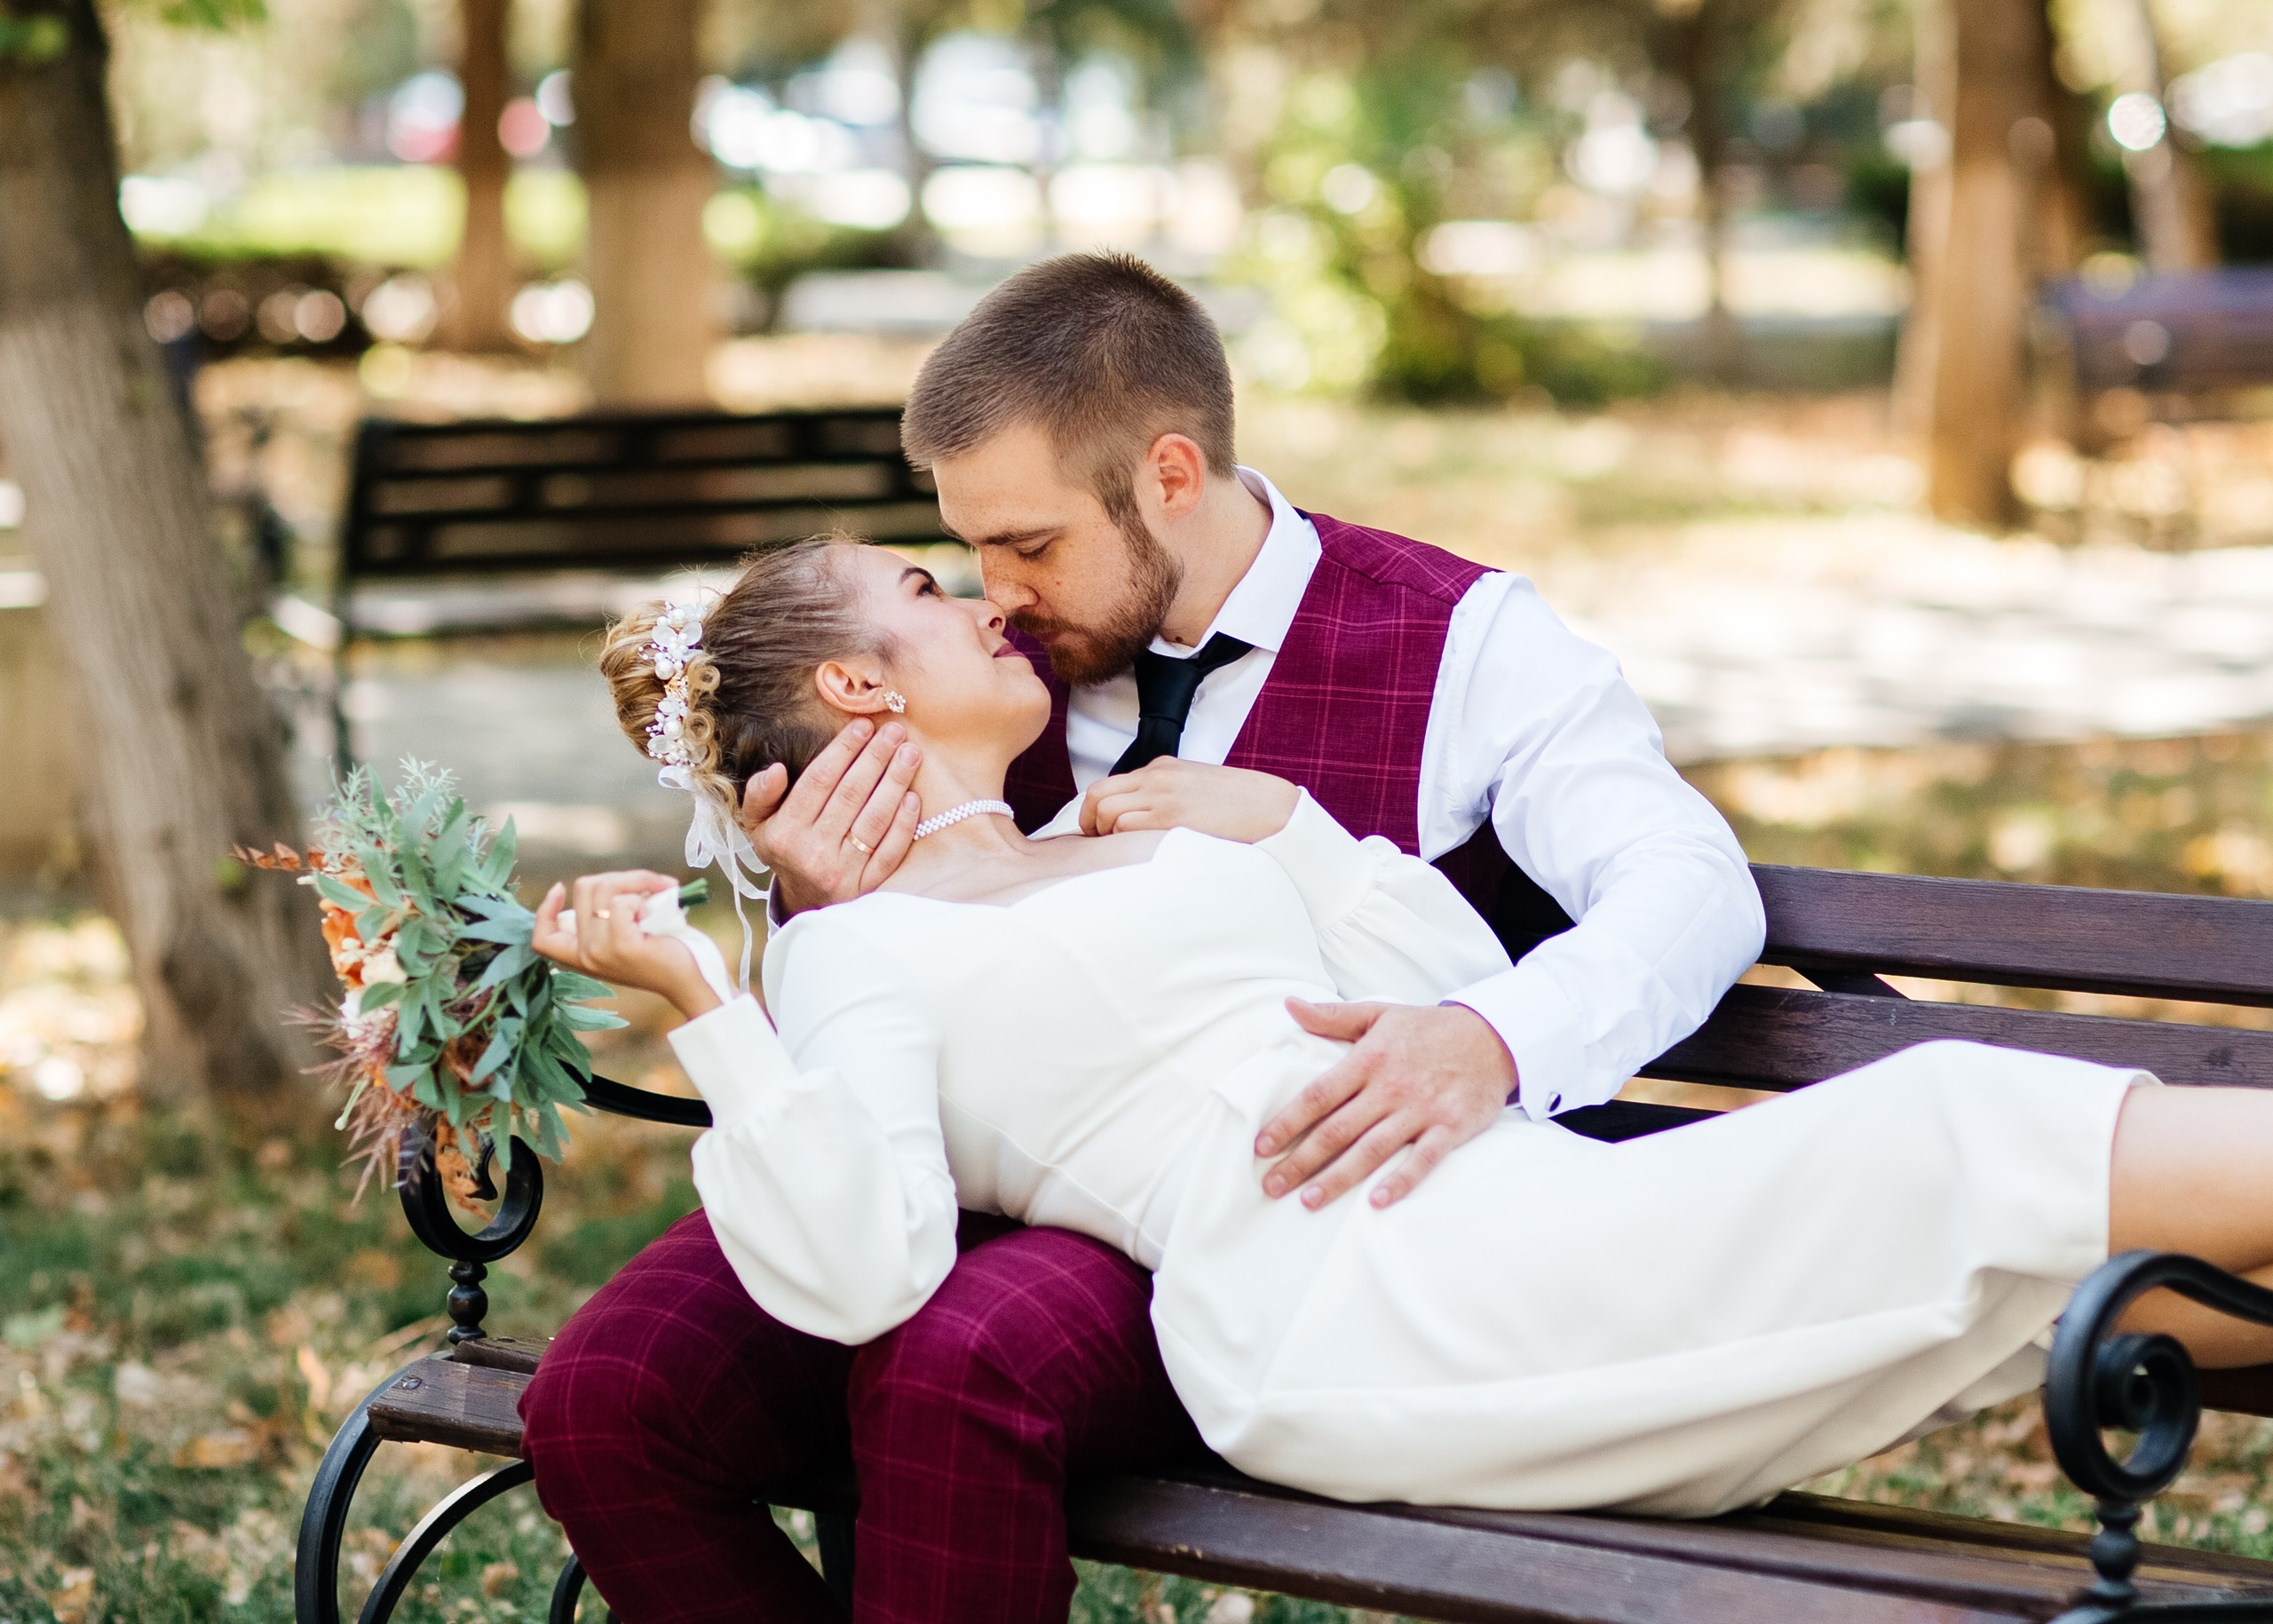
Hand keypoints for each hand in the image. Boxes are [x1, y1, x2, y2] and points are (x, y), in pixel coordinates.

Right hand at [532, 871, 720, 1019]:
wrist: (689, 982)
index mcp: (582, 957)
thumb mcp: (624, 937)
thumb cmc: (664, 953)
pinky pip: (623, 901)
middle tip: (651, 885)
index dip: (544, 910)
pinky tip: (658, 913)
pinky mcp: (621, 945)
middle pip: (585, 888)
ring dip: (638, 882)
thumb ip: (607, 918)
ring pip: (605, 888)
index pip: (542, 938)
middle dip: (621, 877)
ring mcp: (600, 951)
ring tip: (659, 895)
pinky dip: (645, 895)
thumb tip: (610, 882)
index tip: (559, 887)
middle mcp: (585, 955)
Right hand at [738, 718, 921, 916]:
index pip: (819, 781)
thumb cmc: (785, 850)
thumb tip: (776, 769)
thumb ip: (760, 794)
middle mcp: (813, 853)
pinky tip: (913, 796)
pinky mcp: (868, 887)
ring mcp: (842, 872)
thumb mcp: (758, 824)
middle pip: (851, 795)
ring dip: (895, 782)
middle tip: (895, 731)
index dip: (843, 750)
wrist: (805, 903)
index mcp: (784, 833)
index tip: (863, 725)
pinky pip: (890, 851)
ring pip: (874, 820)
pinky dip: (904, 823)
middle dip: (875, 758)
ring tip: (910, 753)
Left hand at [1080, 759, 1298, 841]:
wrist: (1272, 808)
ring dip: (1104, 835)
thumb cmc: (1240, 807)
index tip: (1098, 832)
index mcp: (1162, 768)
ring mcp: (1162, 794)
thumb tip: (1144, 822)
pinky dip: (1121, 842)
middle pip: (1097, 794)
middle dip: (1089, 823)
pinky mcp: (1170, 816)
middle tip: (1097, 846)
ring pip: (1106, 811)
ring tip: (1118, 853)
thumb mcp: (1196, 790)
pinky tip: (1135, 853)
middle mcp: (1157, 776)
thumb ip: (1168, 797)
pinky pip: (1124, 826)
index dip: (1096, 812)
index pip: (1109, 785)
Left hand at [1258, 1001, 1516, 1210]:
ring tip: (1309, 1200)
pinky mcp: (1450, 1127)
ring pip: (1372, 1149)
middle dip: (1301, 1160)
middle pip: (1337, 1129)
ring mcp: (1421, 1110)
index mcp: (1369, 1059)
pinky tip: (1376, 1202)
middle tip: (1272, 1185)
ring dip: (1338, 1178)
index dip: (1288, 1121)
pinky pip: (1422, 1160)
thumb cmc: (1428, 1029)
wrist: (1493, 1037)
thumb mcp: (1379, 1014)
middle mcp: (1391, 1087)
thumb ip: (1333, 1017)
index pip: (1319, 1095)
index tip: (1261, 1146)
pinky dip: (1401, 1181)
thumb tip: (1289, 1005)